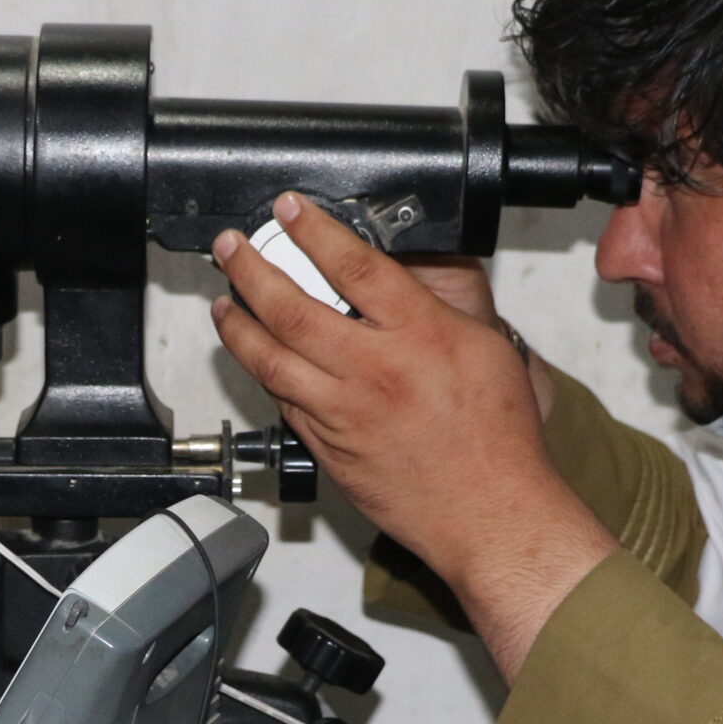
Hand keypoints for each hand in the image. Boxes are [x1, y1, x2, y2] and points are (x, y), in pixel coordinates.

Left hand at [212, 194, 616, 677]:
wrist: (490, 514)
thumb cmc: (498, 439)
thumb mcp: (486, 348)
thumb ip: (435, 308)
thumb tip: (399, 274)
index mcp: (419, 335)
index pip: (353, 265)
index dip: (313, 229)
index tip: (289, 209)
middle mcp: (374, 371)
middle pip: (291, 308)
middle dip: (250, 269)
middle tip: (230, 248)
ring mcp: (343, 413)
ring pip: (270, 360)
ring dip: (237, 326)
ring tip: (223, 303)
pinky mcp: (328, 449)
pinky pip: (284, 404)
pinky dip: (264, 376)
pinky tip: (255, 359)